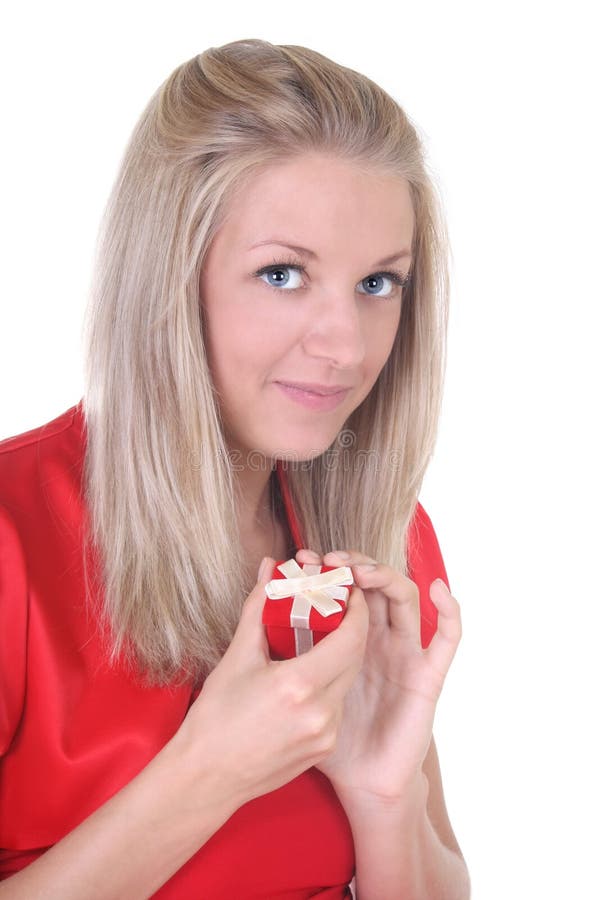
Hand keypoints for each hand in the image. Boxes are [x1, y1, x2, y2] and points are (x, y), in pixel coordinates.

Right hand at [172, 557, 369, 813]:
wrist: (206, 779)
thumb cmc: (215, 719)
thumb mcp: (237, 657)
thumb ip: (259, 608)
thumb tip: (270, 570)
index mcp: (299, 686)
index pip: (350, 638)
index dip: (356, 611)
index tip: (349, 592)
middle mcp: (321, 713)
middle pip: (354, 658)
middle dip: (350, 630)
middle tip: (336, 608)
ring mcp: (326, 735)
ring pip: (346, 683)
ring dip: (339, 658)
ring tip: (318, 640)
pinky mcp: (324, 750)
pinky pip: (336, 706)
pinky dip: (328, 685)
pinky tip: (307, 676)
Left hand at [295, 547, 461, 803]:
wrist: (358, 784)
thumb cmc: (322, 735)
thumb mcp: (290, 682)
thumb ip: (272, 637)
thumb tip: (259, 595)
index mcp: (348, 639)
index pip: (344, 589)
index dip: (329, 571)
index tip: (304, 559)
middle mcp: (380, 639)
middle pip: (375, 586)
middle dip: (355, 566)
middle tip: (329, 559)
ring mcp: (406, 654)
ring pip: (406, 599)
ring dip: (387, 577)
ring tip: (361, 572)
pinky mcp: (428, 676)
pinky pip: (447, 640)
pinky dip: (450, 610)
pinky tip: (437, 589)